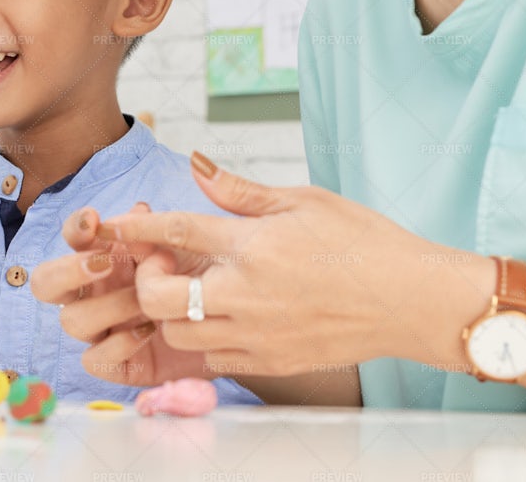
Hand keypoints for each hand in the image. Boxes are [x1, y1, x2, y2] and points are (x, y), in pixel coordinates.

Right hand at [29, 204, 206, 386]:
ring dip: (110, 306)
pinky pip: (94, 359)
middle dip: (67, 271)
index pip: (72, 239)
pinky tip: (150, 331)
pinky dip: (118, 345)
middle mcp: (92, 293)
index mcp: (103, 257)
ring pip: (72, 321)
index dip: (75, 228)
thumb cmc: (197, 278)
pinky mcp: (114, 363)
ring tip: (146, 301)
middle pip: (45, 283)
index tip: (94, 221)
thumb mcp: (182, 248)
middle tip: (104, 265)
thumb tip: (137, 210)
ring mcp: (100, 328)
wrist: (224, 322)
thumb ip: (157, 230)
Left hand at [103, 153, 448, 378]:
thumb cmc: (363, 242)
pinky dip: (205, 339)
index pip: (175, 231)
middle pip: (158, 297)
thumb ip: (241, 190)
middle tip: (167, 264)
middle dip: (148, 279)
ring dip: (173, 312)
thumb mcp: (303, 200)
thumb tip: (195, 164)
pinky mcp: (270, 362)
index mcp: (252, 246)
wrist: (411, 299)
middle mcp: (246, 294)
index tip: (114, 224)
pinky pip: (213, 358)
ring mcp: (256, 334)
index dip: (137, 226)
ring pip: (178, 333)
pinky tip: (225, 317)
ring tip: (196, 290)